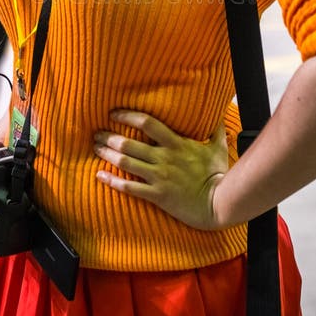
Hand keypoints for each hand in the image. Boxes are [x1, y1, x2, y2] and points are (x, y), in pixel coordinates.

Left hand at [93, 109, 228, 229]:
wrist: (219, 202)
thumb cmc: (218, 174)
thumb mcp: (217, 147)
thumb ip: (215, 129)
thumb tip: (219, 113)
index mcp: (176, 144)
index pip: (147, 123)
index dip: (128, 115)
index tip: (114, 113)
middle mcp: (163, 158)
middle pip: (129, 143)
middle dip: (110, 136)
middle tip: (97, 132)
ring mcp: (159, 177)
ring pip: (126, 163)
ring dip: (107, 154)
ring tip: (96, 148)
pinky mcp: (157, 195)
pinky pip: (129, 187)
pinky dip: (112, 181)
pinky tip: (99, 175)